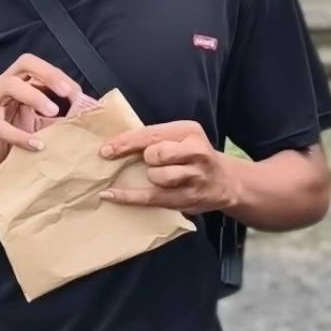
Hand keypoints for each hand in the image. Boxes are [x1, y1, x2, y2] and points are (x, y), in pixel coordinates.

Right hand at [0, 56, 84, 182]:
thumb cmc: (12, 137)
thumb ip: (59, 117)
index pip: (38, 65)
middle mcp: (3, 87)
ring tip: (52, 112)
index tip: (78, 94)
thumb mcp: (39, 124)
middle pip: (24, 64)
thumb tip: (89, 114)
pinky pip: (0, 126)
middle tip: (66, 92)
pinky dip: (20, 136)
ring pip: (8, 85)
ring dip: (34, 96)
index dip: (58, 75)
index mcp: (18, 83)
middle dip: (48, 74)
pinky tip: (37, 145)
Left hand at [98, 120, 238, 213]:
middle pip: (157, 155)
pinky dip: (129, 197)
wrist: (225, 181)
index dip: (126, 142)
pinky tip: (111, 194)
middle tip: (149, 162)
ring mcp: (195, 177)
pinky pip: (153, 198)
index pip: (152, 134)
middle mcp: (196, 153)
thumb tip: (114, 143)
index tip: (105, 149)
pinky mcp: (189, 199)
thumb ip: (155, 137)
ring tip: (156, 176)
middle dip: (146, 159)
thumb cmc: (192, 155)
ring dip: (150, 177)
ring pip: (158, 177)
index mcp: (189, 131)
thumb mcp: (180, 137)